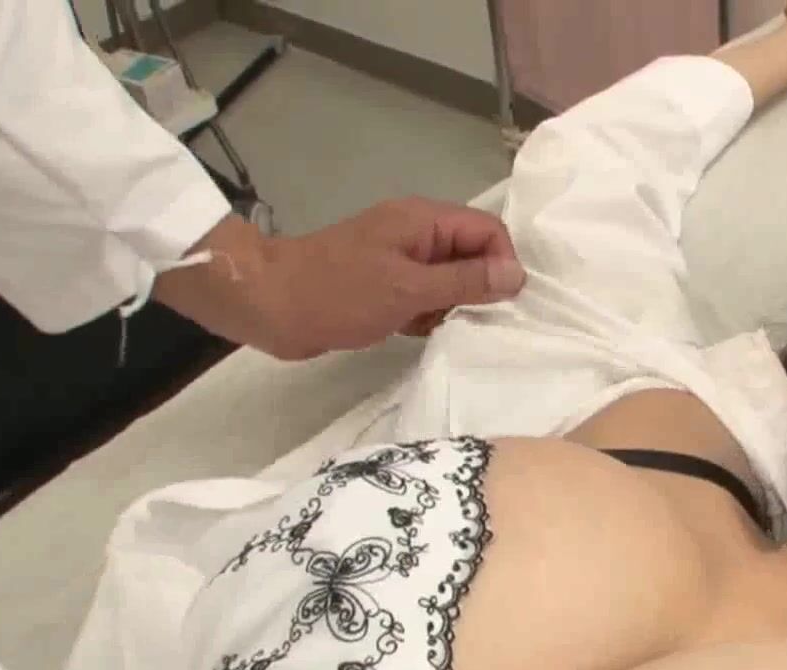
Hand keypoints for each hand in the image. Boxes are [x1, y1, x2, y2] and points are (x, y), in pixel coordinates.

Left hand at [257, 197, 525, 358]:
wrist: (268, 305)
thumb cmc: (338, 293)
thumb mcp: (409, 290)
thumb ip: (465, 282)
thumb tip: (517, 276)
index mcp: (424, 220)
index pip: (488, 230)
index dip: (503, 264)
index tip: (499, 305)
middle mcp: (417, 235)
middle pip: (473, 255)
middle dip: (479, 289)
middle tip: (473, 323)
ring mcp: (399, 260)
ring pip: (451, 281)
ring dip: (453, 307)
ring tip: (438, 329)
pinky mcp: (385, 286)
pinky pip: (425, 297)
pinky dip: (428, 315)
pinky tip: (416, 333)